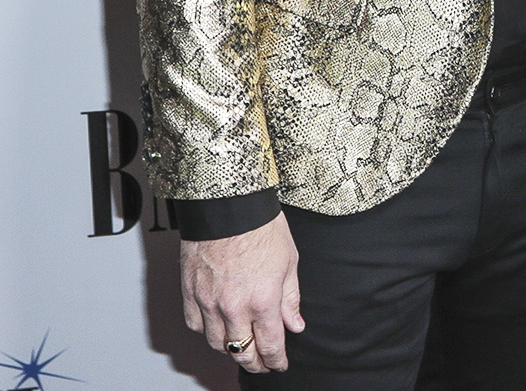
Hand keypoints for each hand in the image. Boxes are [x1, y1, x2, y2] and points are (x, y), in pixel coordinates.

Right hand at [180, 212, 303, 373]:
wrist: (229, 202)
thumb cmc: (261, 225)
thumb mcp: (289, 260)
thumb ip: (290, 298)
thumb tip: (295, 324)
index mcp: (263, 300)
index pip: (270, 346)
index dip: (276, 361)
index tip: (279, 364)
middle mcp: (234, 307)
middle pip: (243, 352)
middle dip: (255, 362)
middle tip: (261, 363)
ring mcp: (209, 301)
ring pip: (217, 343)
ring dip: (231, 348)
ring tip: (240, 344)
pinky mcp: (190, 292)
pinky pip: (195, 325)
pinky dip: (205, 330)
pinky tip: (215, 326)